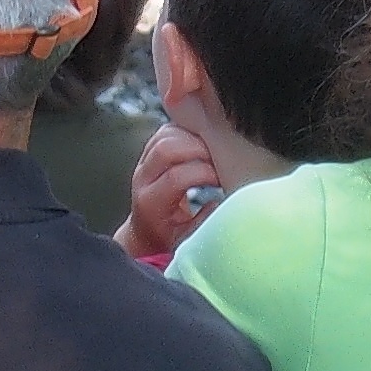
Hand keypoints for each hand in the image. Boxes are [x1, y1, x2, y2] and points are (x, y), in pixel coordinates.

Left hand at [121, 118, 224, 259]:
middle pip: (166, 149)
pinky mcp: (149, 153)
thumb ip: (205, 222)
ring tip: (216, 151)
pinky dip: (187, 132)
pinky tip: (205, 143)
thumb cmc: (169, 238)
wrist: (146, 233)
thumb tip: (228, 204)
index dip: (204, 174)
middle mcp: (143, 178)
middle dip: (199, 149)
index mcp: (150, 202)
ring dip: (193, 138)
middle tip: (222, 159)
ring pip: (165, 135)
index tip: (224, 180)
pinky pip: (166, 132)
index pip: (176, 177)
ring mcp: (143, 163)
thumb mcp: (188, 239)